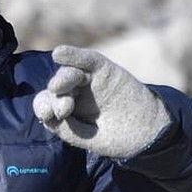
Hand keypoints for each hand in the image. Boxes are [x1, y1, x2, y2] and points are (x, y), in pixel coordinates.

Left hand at [33, 45, 171, 157]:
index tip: (49, 115)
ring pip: (69, 72)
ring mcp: (89, 80)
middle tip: (63, 109)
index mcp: (66, 108)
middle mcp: (74, 91)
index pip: (46, 103)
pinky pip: (87, 59)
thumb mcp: (86, 138)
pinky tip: (60, 53)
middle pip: (56, 87)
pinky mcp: (105, 70)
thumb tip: (48, 112)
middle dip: (54, 97)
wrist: (148, 134)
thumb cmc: (115, 137)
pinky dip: (73, 55)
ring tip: (58, 88)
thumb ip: (65, 127)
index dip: (43, 107)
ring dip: (62, 79)